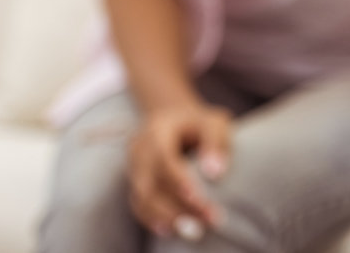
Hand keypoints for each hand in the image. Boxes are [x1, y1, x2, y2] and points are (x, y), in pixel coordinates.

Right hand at [127, 100, 230, 238]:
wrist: (172, 118)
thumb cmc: (198, 123)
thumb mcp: (213, 122)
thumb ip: (215, 142)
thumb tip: (214, 174)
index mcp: (157, 131)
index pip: (164, 159)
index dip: (179, 182)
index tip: (199, 200)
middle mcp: (139, 151)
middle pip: (150, 184)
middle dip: (176, 207)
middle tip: (206, 222)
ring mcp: (133, 168)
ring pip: (142, 198)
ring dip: (167, 217)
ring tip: (193, 231)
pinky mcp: (135, 183)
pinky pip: (138, 205)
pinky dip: (152, 219)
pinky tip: (171, 230)